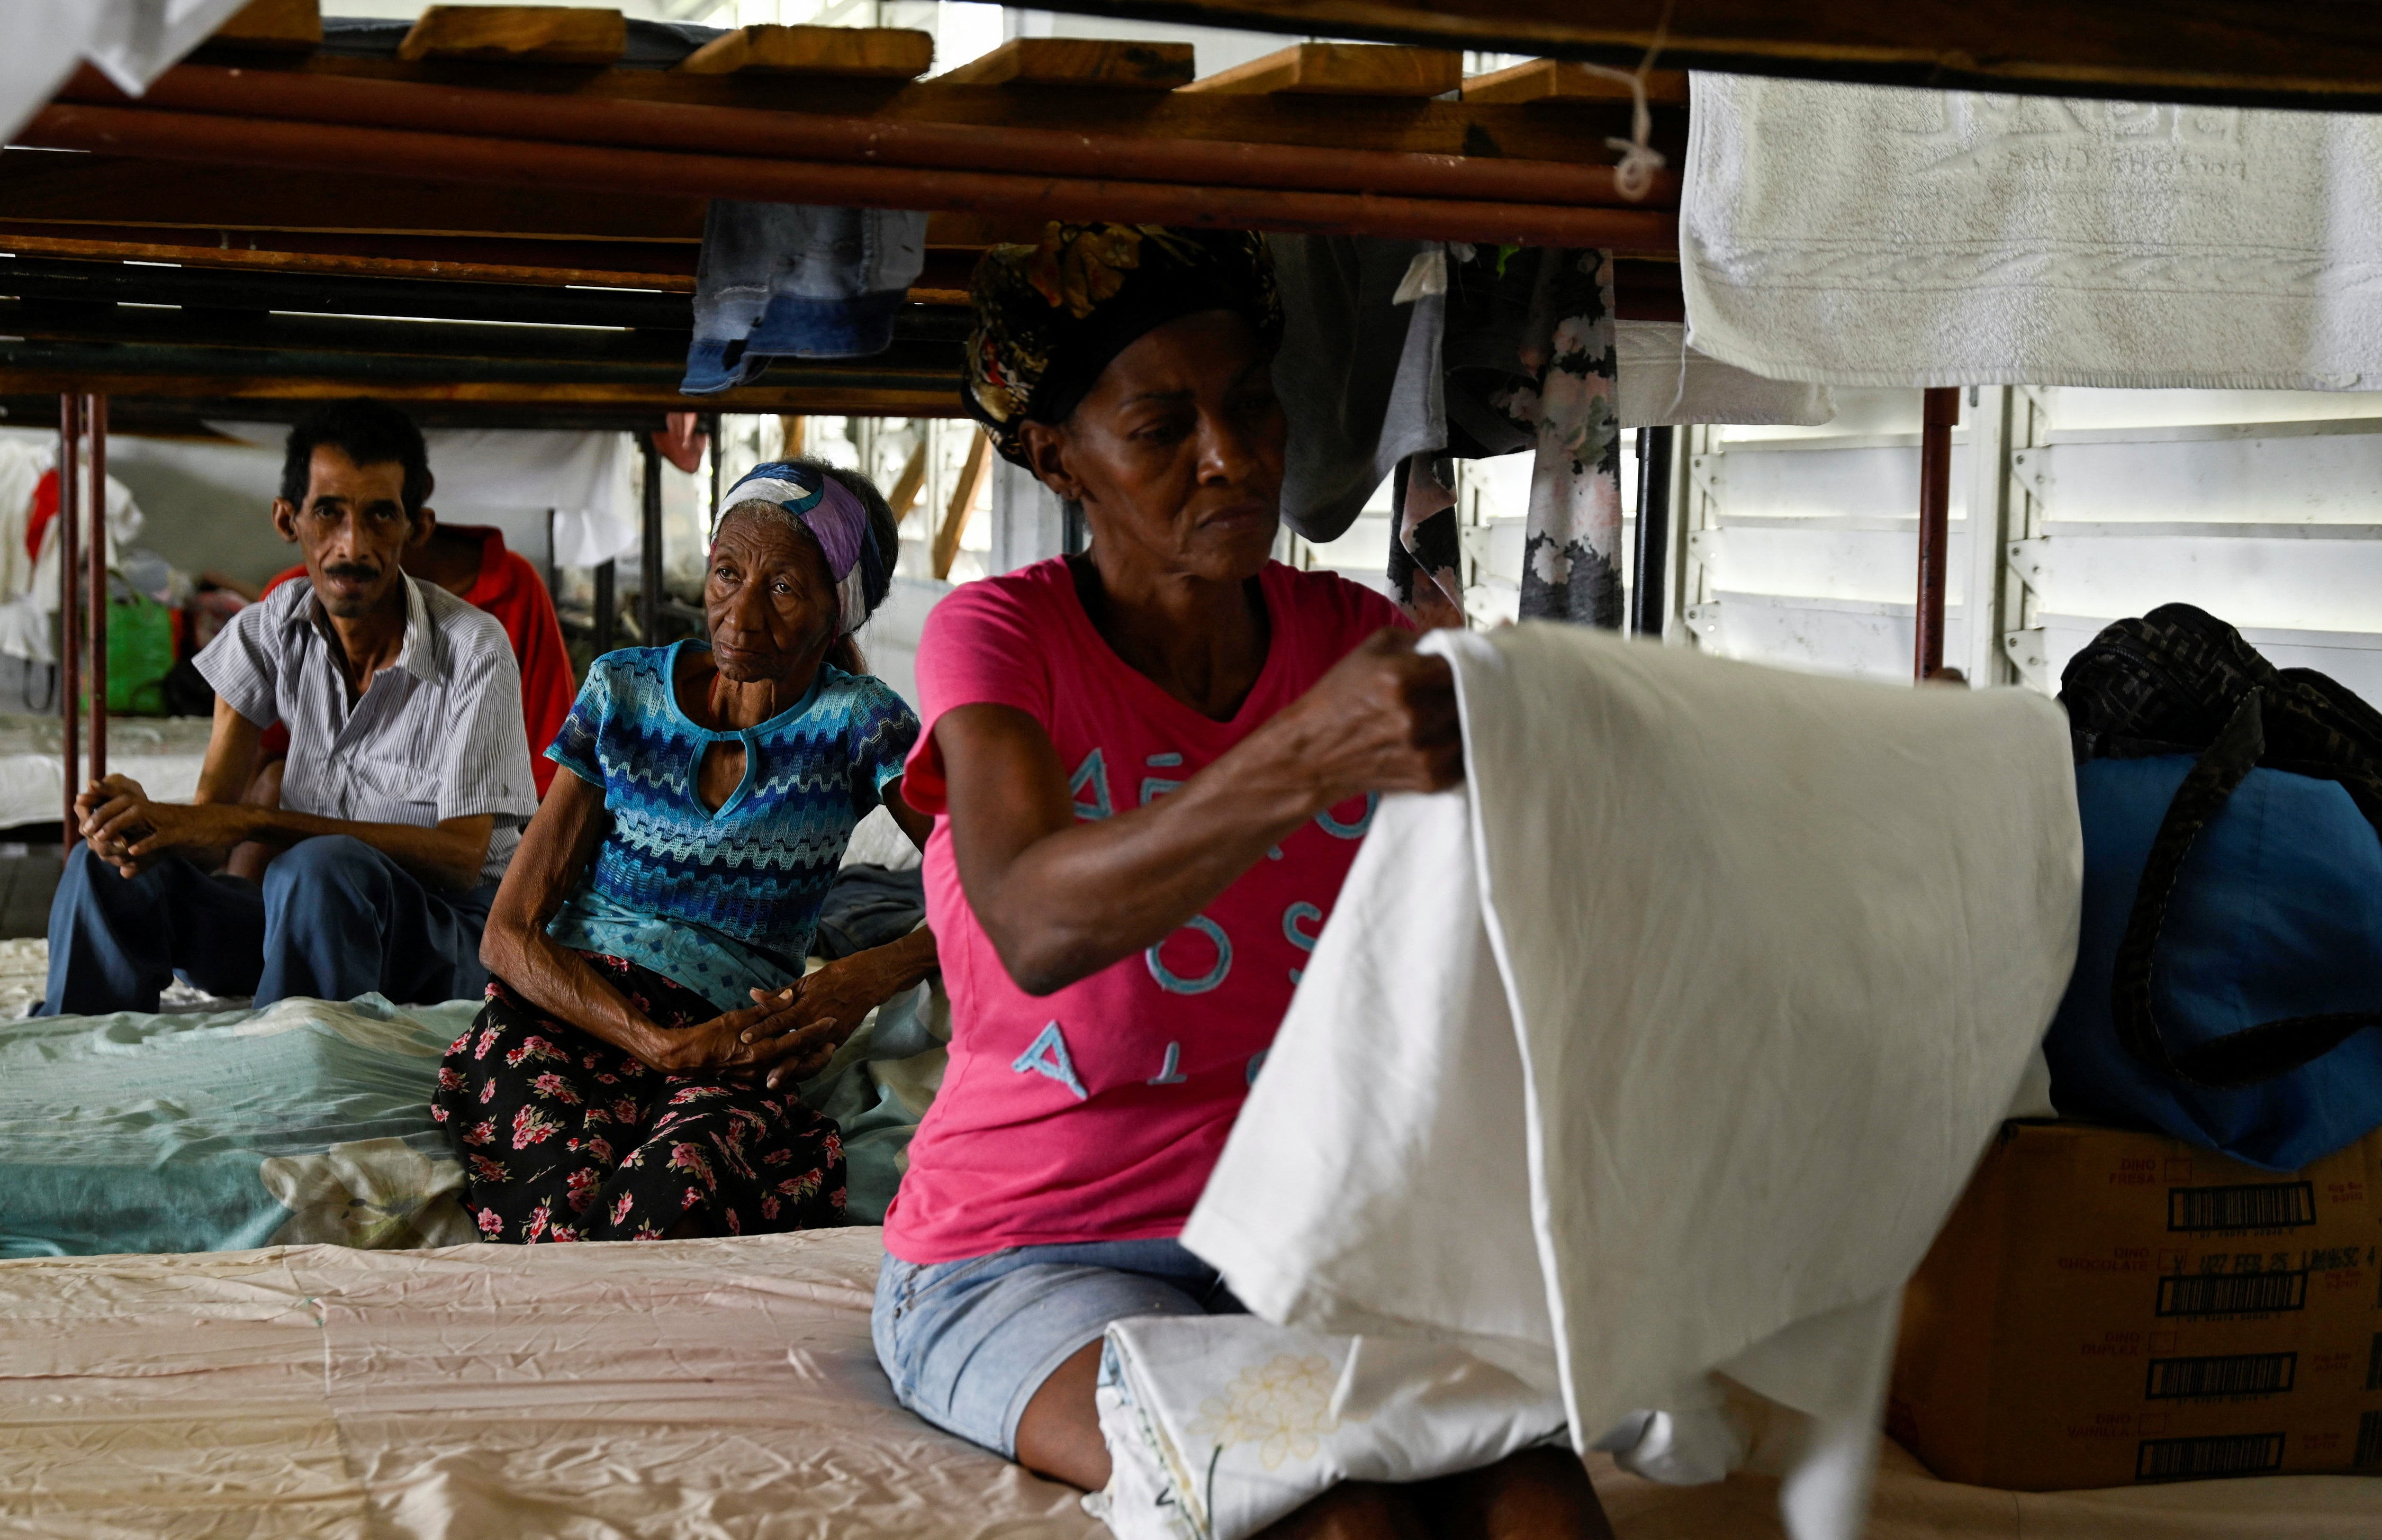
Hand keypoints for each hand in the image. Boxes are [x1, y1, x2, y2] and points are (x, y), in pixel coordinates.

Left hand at [77, 776, 253, 876]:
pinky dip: (147, 844)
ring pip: (137, 815)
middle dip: (102, 815)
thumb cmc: (200, 833)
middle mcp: (158, 811)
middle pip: (123, 804)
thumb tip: (124, 872)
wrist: (230, 824)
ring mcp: (170, 821)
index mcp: (153, 811)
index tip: (83, 817)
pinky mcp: (183, 832)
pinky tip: (134, 852)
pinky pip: (161, 836)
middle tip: (87, 830)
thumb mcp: (169, 843)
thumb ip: (147, 857)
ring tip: (102, 838)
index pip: (121, 802)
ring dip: (116, 825)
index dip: (101, 805)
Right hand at [645, 992, 828, 1079]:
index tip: (832, 1020)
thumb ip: (768, 1009)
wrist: (688, 1058)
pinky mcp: (754, 1078)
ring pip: (794, 1071)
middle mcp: (764, 1067)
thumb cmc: (712, 1033)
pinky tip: (799, 1057)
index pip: (799, 1040)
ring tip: (821, 1049)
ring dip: (809, 1061)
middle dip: (820, 1052)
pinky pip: (780, 1074)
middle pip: (802, 1062)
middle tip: (834, 1040)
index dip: (817, 1030)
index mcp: (763, 1050)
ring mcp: (760, 1075)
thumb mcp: (740, 1016)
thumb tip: (791, 996)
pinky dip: (793, 1066)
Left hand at [738, 952, 903, 1089]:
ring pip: (806, 1057)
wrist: (864, 982)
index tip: (744, 1037)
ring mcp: (828, 1035)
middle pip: (792, 1046)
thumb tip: (753, 994)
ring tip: (773, 1082)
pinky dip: (807, 1067)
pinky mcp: (838, 1040)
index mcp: (804, 1006)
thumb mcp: (803, 983)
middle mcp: (815, 1023)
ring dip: (790, 1070)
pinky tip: (794, 1076)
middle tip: (758, 1073)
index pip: (778, 1020)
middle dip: (776, 1061)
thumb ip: (778, 995)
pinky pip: (820, 1058)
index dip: (761, 1029)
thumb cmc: (831, 979)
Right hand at [1258, 628, 1462, 809]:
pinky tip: (1447, 737)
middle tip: (1464, 687)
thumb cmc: (1340, 695)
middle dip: (1469, 690)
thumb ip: (1418, 640)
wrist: (1313, 753)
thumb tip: (1459, 642)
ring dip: (1469, 719)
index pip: (1460, 664)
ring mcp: (1424, 751)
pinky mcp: (1430, 779)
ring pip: (1474, 727)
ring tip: (1455, 712)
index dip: (1466, 663)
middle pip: (1472, 696)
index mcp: (1400, 679)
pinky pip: (1467, 757)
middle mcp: (1414, 717)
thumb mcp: (1371, 649)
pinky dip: (1463, 746)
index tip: (1465, 664)